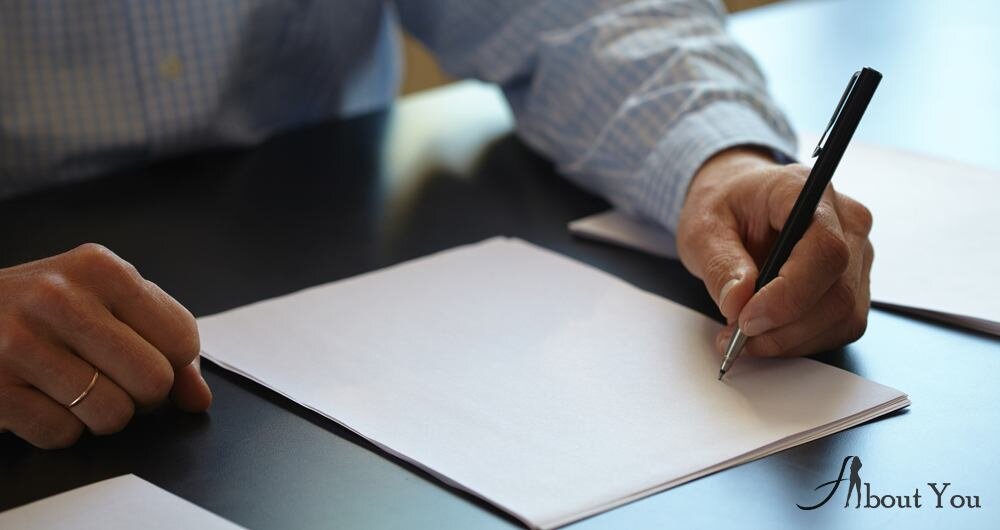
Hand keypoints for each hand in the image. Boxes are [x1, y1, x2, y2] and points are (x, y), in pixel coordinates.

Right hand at [0, 244, 210, 447]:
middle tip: (109, 378)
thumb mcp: (104, 301)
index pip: (181, 339)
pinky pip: (62, 434)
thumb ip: (163, 341)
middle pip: (153, 381)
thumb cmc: (41, 309)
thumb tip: (198, 399)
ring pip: (112, 414)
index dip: (172, 363)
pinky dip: (58, 428)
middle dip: (140, 394)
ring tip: (70, 387)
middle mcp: (59, 298)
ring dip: (99, 414)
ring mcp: (19, 343)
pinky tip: (38, 397)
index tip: (145, 357)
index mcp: (100, 269)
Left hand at [677, 148, 873, 357]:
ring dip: (790, 339)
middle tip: (736, 337)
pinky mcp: (854, 283)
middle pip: (838, 292)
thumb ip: (720, 263)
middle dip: (784, 327)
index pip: (825, 250)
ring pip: (842, 316)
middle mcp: (846, 221)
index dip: (790, 294)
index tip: (747, 319)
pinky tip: (767, 334)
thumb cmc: (726, 207)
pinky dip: (800, 340)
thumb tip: (737, 302)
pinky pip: (840, 326)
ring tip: (744, 337)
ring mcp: (857, 254)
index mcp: (807, 192)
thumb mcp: (703, 228)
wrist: (739, 203)